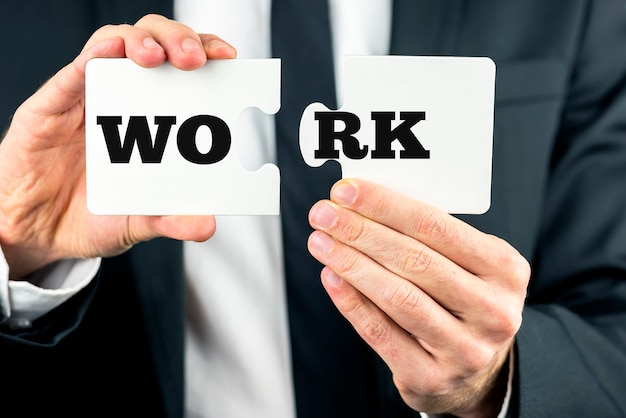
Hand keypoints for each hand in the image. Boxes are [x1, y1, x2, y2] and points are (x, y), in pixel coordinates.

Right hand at [0, 15, 235, 279]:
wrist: (35, 231)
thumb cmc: (92, 216)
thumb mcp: (137, 223)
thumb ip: (169, 220)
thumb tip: (206, 225)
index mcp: (154, 121)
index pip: (186, 72)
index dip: (208, 56)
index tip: (230, 60)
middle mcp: (125, 100)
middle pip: (158, 46)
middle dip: (182, 41)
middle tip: (196, 59)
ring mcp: (90, 98)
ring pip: (119, 44)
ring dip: (144, 41)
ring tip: (160, 56)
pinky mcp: (53, 104)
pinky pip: (75, 70)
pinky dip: (96, 55)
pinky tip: (114, 49)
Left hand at [308, 179, 529, 416]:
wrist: (477, 371)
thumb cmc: (462, 301)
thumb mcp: (467, 265)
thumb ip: (427, 238)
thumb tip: (362, 205)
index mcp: (505, 270)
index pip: (436, 226)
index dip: (385, 205)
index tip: (346, 191)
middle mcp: (493, 311)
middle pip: (414, 260)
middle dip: (360, 231)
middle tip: (323, 214)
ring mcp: (465, 349)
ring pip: (397, 296)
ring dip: (351, 263)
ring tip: (321, 242)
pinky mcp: (432, 378)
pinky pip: (381, 333)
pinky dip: (351, 302)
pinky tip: (331, 277)